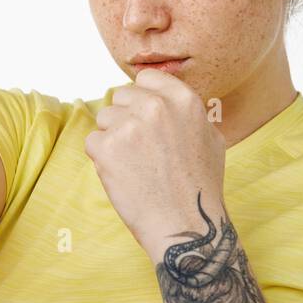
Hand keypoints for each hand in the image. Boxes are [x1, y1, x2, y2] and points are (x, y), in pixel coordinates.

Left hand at [83, 69, 225, 249]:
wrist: (185, 225)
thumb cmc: (199, 187)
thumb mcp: (210, 138)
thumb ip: (187, 113)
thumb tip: (168, 98)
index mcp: (183, 99)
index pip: (146, 77)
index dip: (142, 97)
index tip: (145, 118)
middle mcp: (155, 106)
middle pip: (120, 96)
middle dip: (125, 118)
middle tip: (141, 149)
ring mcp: (129, 125)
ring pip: (104, 118)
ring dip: (112, 138)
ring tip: (134, 165)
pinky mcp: (106, 147)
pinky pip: (92, 142)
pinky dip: (102, 159)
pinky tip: (123, 175)